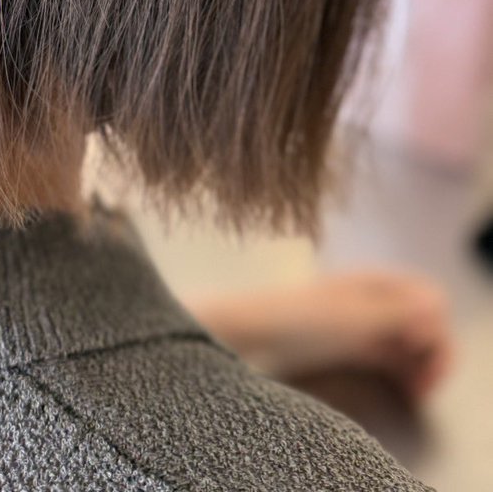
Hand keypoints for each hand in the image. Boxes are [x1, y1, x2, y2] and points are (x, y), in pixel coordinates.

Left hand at [188, 269, 452, 400]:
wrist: (239, 330)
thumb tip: (436, 304)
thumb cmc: (291, 318)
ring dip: (419, 362)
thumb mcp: (348, 316)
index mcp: (371, 282)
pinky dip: (401, 368)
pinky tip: (403, 387)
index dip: (435, 323)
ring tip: (416, 392)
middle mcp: (366, 297)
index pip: (425, 294)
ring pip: (404, 338)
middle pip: (419, 317)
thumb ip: (395, 311)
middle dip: (432, 348)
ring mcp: (354, 320)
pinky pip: (385, 353)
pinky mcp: (341, 343)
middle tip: (427, 385)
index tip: (422, 351)